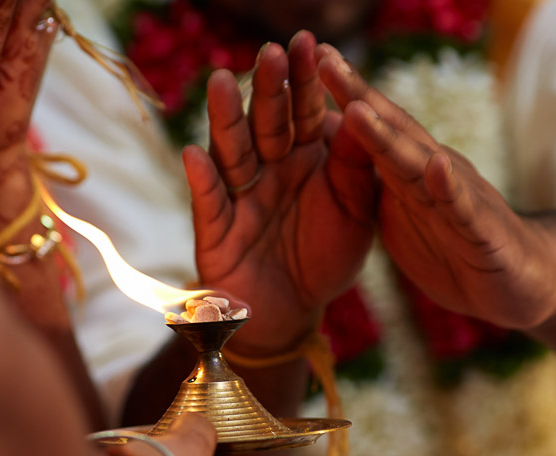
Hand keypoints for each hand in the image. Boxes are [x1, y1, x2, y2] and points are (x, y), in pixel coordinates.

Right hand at [182, 31, 375, 354]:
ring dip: (225, 120)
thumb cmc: (326, 256)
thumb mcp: (357, 210)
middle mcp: (268, 168)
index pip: (304, 111)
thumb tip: (361, 112)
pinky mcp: (218, 231)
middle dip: (268, 88)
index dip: (305, 80)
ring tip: (220, 82)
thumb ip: (357, 166)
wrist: (296, 311)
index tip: (310, 43)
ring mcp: (240, 196)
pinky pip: (210, 203)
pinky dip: (202, 181)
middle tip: (271, 52)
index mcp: (304, 157)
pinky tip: (194, 155)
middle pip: (266, 123)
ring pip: (231, 152)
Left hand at [315, 45, 555, 329]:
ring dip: (388, 137)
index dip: (342, 96)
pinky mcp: (482, 233)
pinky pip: (463, 209)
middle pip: (393, 131)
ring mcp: (459, 200)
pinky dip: (450, 189)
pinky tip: (437, 167)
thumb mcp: (401, 216)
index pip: (374, 128)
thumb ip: (372, 184)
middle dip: (357, 96)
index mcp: (411, 173)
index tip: (308, 60)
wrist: (521, 284)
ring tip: (357, 108)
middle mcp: (435, 174)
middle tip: (325, 58)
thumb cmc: (456, 246)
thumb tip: (332, 149)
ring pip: (420, 164)